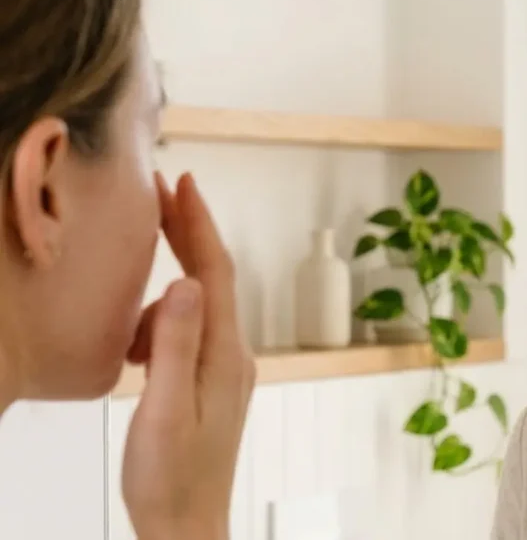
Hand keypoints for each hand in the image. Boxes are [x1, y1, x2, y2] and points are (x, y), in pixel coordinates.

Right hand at [121, 172, 255, 539]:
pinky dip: (160, 326)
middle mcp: (233, 353)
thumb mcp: (166, 409)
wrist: (187, 524)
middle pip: (213, 279)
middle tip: (161, 191)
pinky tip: (136, 351)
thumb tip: (188, 283)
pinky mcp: (210, 382)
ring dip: (164, 293)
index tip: (183, 182)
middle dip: (188, 233)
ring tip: (131, 321)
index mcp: (225, 354)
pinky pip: (186, 334)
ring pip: (196, 307)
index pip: (217, 273)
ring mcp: (224, 368)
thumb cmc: (171, 477)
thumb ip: (176, 346)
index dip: (200, 224)